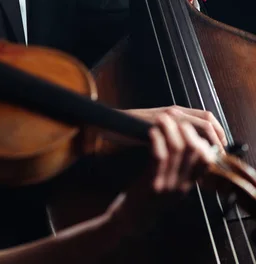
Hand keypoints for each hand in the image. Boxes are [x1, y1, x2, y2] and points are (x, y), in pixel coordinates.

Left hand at [104, 113, 215, 238]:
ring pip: (177, 148)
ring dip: (170, 129)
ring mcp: (168, 184)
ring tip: (162, 118)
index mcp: (188, 184)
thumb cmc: (150, 195)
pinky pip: (159, 156)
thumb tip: (191, 144)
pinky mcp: (152, 183)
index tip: (192, 126)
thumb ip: (182, 170)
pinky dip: (157, 139)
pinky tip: (152, 131)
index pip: (206, 158)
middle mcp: (182, 185)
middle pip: (194, 149)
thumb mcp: (172, 186)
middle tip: (177, 118)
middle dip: (187, 129)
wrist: (132, 218)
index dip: (203, 139)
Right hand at [124, 105, 226, 150]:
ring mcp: (166, 117)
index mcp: (177, 111)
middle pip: (207, 120)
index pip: (207, 117)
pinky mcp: (157, 126)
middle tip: (219, 155)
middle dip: (218, 139)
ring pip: (199, 127)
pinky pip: (182, 137)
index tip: (222, 147)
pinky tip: (192, 160)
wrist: (115, 125)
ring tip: (208, 160)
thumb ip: (178, 134)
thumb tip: (197, 149)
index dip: (219, 131)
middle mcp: (174, 111)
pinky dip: (192, 149)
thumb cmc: (137, 130)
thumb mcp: (162, 129)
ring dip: (208, 144)